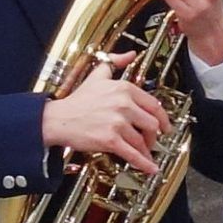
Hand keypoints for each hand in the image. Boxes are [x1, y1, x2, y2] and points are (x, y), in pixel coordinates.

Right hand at [43, 61, 169, 171]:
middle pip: (152, 124)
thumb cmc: (77, 101)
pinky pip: (133, 153)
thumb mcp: (97, 76)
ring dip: (147, 150)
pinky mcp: (110, 139)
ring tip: (146, 155)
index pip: (154, 105)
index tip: (164, 125)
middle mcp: (124, 104)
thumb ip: (114, 62)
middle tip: (152, 141)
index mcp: (124, 89)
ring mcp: (117, 122)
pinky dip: (143, 163)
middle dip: (154, 136)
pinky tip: (149, 167)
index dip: (162, 118)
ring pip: (142, 140)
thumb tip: (129, 55)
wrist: (58, 119)